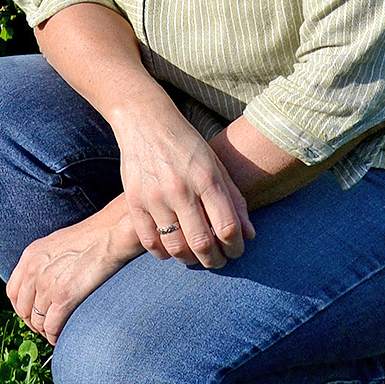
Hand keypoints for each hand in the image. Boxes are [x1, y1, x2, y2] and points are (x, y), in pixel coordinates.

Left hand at [8, 200, 141, 343]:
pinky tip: (62, 336)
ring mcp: (47, 284)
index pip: (13, 293)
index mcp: (30, 256)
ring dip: (46, 331)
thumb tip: (43, 283)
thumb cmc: (92, 238)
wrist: (111, 234)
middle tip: (47, 328)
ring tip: (58, 333)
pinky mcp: (64, 297)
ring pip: (38, 321)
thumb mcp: (56, 244)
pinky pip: (51, 327)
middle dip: (34, 323)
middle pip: (23, 310)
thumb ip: (44, 263)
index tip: (33, 315)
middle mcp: (34, 270)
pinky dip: (55, 336)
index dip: (23, 309)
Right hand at [115, 112, 254, 268]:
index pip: (227, 227)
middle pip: (202, 243)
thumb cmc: (188, 145)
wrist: (146, 122)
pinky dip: (163, 253)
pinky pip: (149, 241)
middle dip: (215, 260)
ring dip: (190, 260)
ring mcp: (155, 196)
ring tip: (197, 258)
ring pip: (175, 247)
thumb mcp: (217, 165)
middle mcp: (181, 189)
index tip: (237, 251)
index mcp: (207, 178)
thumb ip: (234, 200)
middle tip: (219, 261)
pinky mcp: (135, 202)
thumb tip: (250, 234)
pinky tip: (172, 250)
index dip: (236, 247)